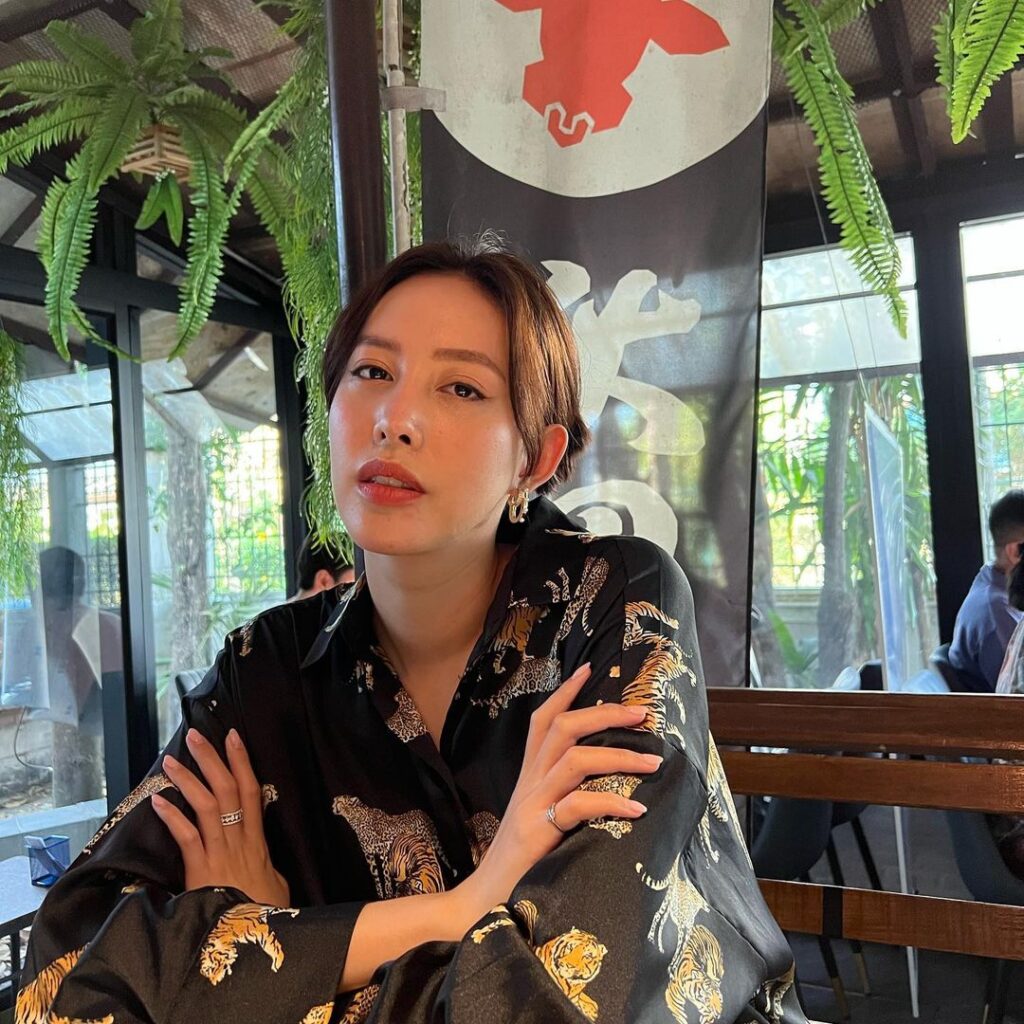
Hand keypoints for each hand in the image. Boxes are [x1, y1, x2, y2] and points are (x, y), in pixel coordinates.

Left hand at [151, 727, 290, 906]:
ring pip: (206, 806)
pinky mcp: (201, 870)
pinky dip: (172, 817)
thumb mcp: (275, 884)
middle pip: (227, 789)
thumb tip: (262, 857)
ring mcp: (220, 852)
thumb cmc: (265, 913)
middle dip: (211, 759)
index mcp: (256, 840)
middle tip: (195, 734)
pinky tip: (159, 801)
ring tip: (170, 760)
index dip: (242, 762)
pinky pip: (186, 837)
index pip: (250, 791)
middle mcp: (239, 839)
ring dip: (188, 780)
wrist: (250, 940)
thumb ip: (266, 865)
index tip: (232, 736)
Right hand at [458, 663, 661, 917]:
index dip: (566, 692)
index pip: (543, 720)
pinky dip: (612, 802)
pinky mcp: (538, 832)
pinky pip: (578, 805)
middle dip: (604, 713)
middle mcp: (530, 783)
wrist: (482, 903)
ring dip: (618, 754)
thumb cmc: (520, 862)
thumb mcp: (539, 819)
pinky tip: (638, 809)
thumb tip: (604, 783)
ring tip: (654, 761)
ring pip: (574, 759)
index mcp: (530, 776)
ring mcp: (532, 805)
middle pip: (562, 727)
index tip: (591, 668)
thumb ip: (561, 797)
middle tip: (642, 712)